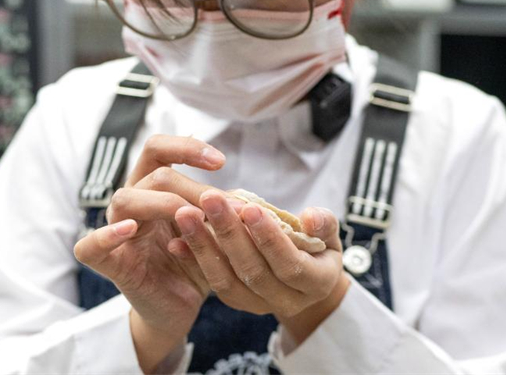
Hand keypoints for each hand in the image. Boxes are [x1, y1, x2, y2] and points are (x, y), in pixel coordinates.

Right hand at [73, 135, 237, 371]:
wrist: (180, 308)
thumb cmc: (195, 262)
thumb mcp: (212, 231)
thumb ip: (219, 211)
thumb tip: (244, 199)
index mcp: (153, 188)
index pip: (158, 150)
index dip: (187, 148)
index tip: (220, 161)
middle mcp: (132, 203)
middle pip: (155, 176)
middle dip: (195, 189)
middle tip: (228, 211)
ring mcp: (118, 232)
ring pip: (126, 199)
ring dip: (164, 204)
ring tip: (193, 218)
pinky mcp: (112, 264)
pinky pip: (89, 247)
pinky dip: (105, 236)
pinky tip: (129, 230)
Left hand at [172, 189, 349, 343]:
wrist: (305, 275)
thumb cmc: (318, 244)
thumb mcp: (329, 233)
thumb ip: (324, 224)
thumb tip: (310, 216)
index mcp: (316, 283)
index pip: (290, 265)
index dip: (270, 238)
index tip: (250, 208)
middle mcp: (287, 301)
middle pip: (254, 272)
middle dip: (229, 234)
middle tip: (209, 199)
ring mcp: (259, 305)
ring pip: (227, 281)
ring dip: (203, 246)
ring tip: (185, 214)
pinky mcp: (236, 301)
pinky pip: (212, 284)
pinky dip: (194, 262)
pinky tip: (176, 240)